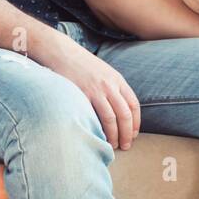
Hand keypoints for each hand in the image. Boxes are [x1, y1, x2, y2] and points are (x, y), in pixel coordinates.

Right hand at [37, 31, 140, 149]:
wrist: (62, 52)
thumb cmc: (82, 65)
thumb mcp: (104, 73)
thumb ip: (113, 88)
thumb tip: (120, 109)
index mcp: (118, 80)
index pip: (133, 105)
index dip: (135, 123)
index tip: (134, 135)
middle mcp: (110, 85)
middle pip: (125, 114)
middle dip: (127, 133)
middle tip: (125, 146)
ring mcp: (97, 90)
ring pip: (112, 118)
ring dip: (114, 135)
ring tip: (113, 146)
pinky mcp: (83, 95)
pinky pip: (95, 116)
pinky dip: (99, 129)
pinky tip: (98, 137)